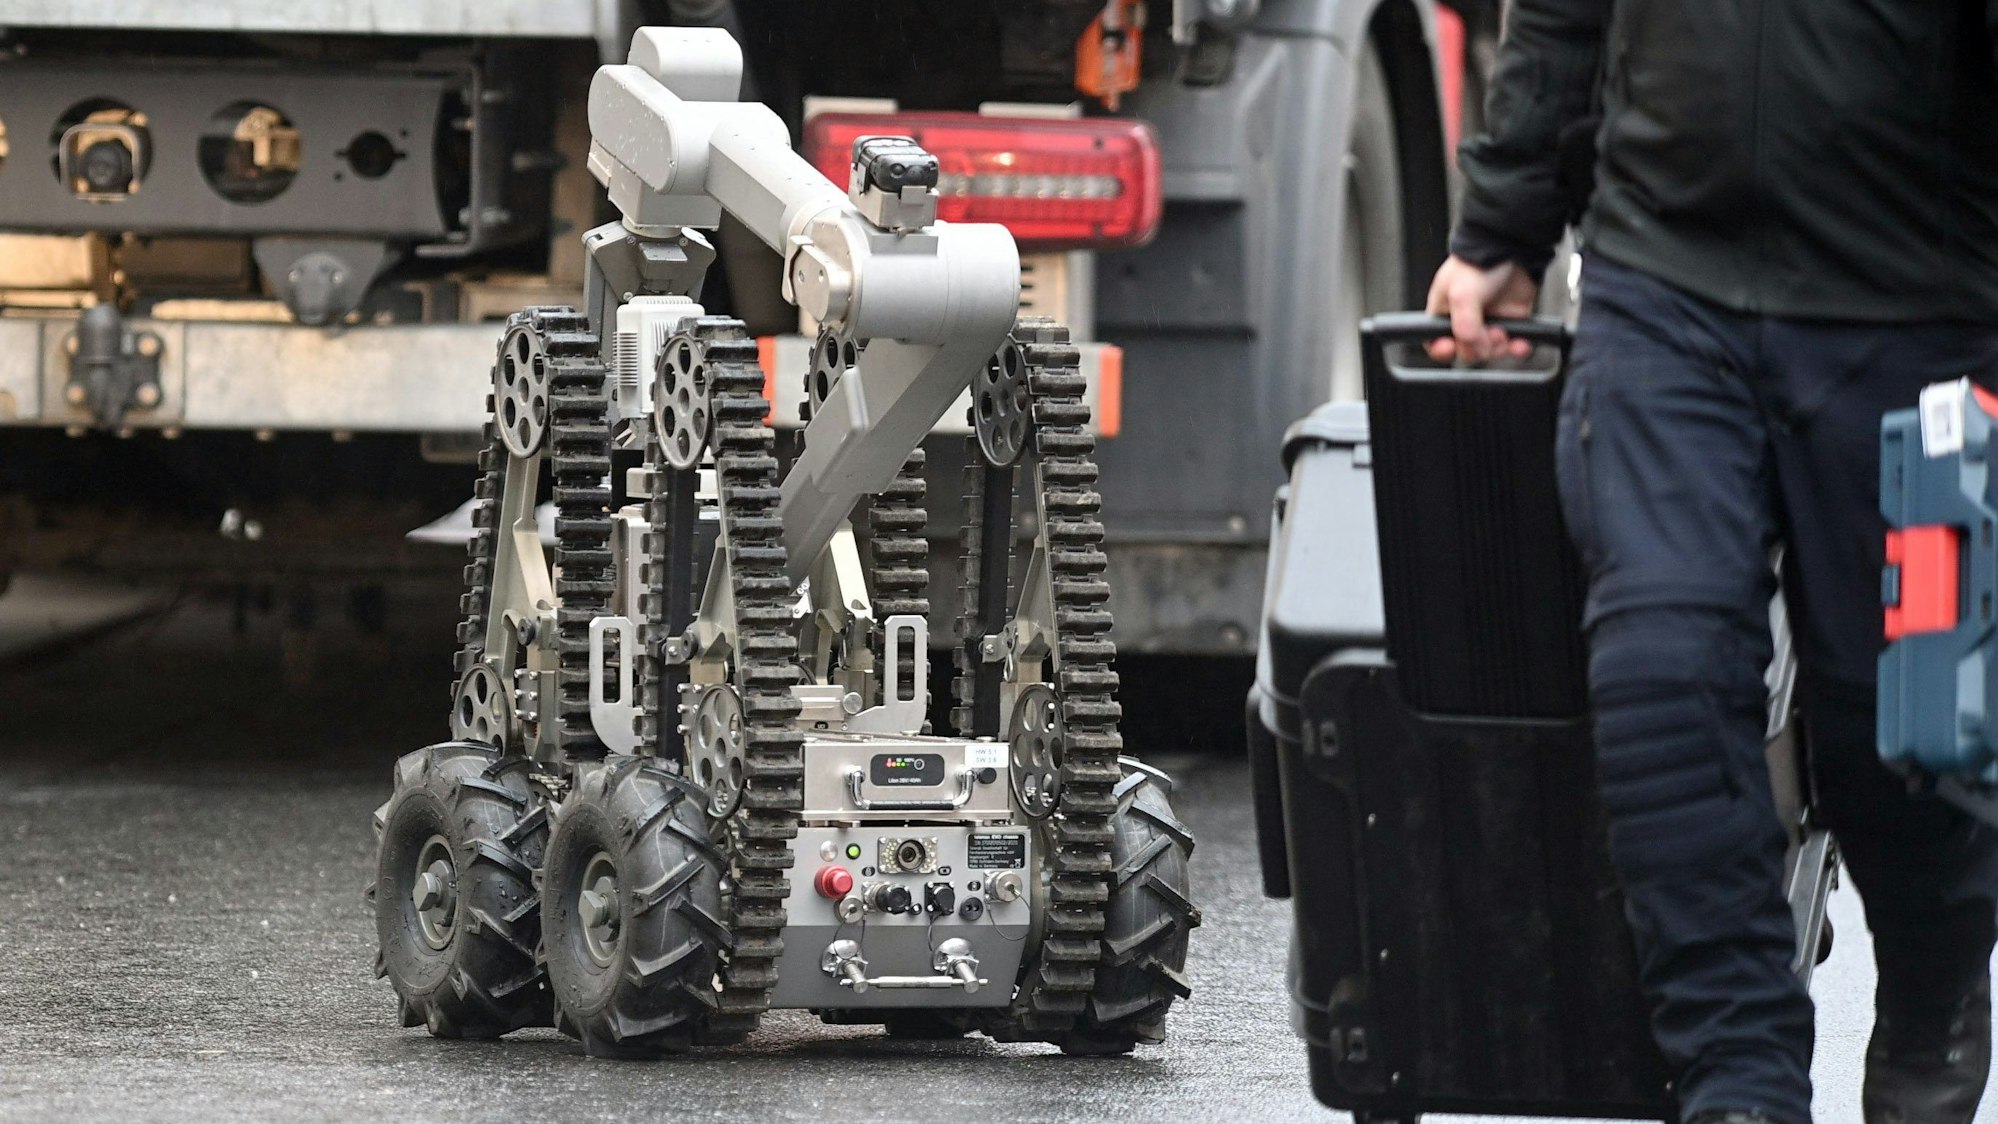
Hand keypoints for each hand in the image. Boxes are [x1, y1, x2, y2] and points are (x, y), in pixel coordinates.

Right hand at [1424, 255, 1539, 361]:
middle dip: (1477, 348)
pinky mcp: (1510, 319)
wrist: (1512, 247)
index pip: (1435, 341)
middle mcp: (1465, 319)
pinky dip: (1517, 348)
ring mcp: (1489, 320)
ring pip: (1490, 350)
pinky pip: (1513, 344)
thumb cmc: (1478, 263)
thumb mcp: (1461, 295)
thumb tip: (1476, 348)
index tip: (1452, 348)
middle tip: (1485, 334)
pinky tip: (1518, 344)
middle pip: (1466, 351)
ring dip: (1498, 347)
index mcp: (1444, 311)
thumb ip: (1464, 327)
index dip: (1442, 350)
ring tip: (1502, 332)